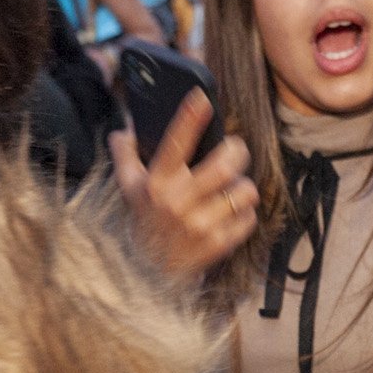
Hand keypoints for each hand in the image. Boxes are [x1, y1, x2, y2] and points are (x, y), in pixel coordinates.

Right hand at [110, 91, 256, 283]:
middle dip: (236, 153)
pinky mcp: (218, 245)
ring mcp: (200, 225)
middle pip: (226, 164)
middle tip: (233, 154)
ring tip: (231, 191)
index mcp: (156, 182)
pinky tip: (229, 215)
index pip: (175, 144)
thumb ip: (125, 155)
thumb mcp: (127, 188)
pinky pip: (248, 218)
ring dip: (243, 188)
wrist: (147, 274)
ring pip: (244, 191)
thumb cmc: (143, 222)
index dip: (190, 118)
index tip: (202, 98)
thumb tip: (124, 128)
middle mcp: (178, 202)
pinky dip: (244, 214)